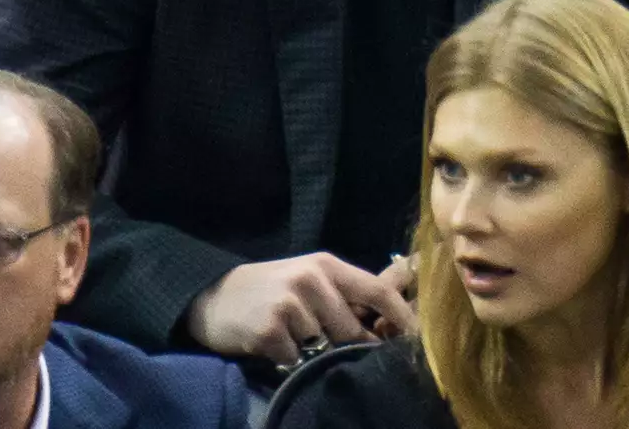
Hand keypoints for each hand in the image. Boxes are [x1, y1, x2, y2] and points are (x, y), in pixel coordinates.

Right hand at [186, 252, 416, 366]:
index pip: (378, 291)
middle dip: (353, 348)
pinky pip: (295, 360)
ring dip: (314, 355)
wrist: (213, 297)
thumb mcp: (310, 280)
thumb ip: (344, 296)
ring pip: (324, 347)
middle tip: (340, 353)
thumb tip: (386, 324)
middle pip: (353, 329)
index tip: (415, 340)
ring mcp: (290, 304)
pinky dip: (289, 362)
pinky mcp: (269, 330)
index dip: (401, 318)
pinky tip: (274, 347)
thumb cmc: (271, 290)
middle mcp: (312, 280)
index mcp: (328, 265)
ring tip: (296, 343)